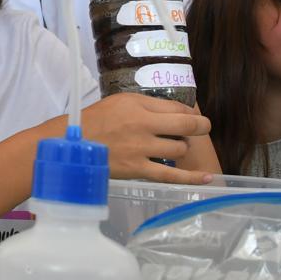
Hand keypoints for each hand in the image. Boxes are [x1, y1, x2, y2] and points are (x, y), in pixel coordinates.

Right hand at [79, 92, 213, 184]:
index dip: (190, 112)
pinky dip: (192, 177)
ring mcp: (141, 149)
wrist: (72, 144)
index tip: (191, 116)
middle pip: (185, 126)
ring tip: (171, 146)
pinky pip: (171, 175)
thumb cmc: (94, 121)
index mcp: (137, 105)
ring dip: (180, 147)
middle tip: (202, 128)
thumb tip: (173, 111)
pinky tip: (208, 177)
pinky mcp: (138, 170)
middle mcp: (143, 125)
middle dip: (200, 126)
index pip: (176, 107)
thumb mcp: (119, 101)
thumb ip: (146, 104)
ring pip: (179, 148)